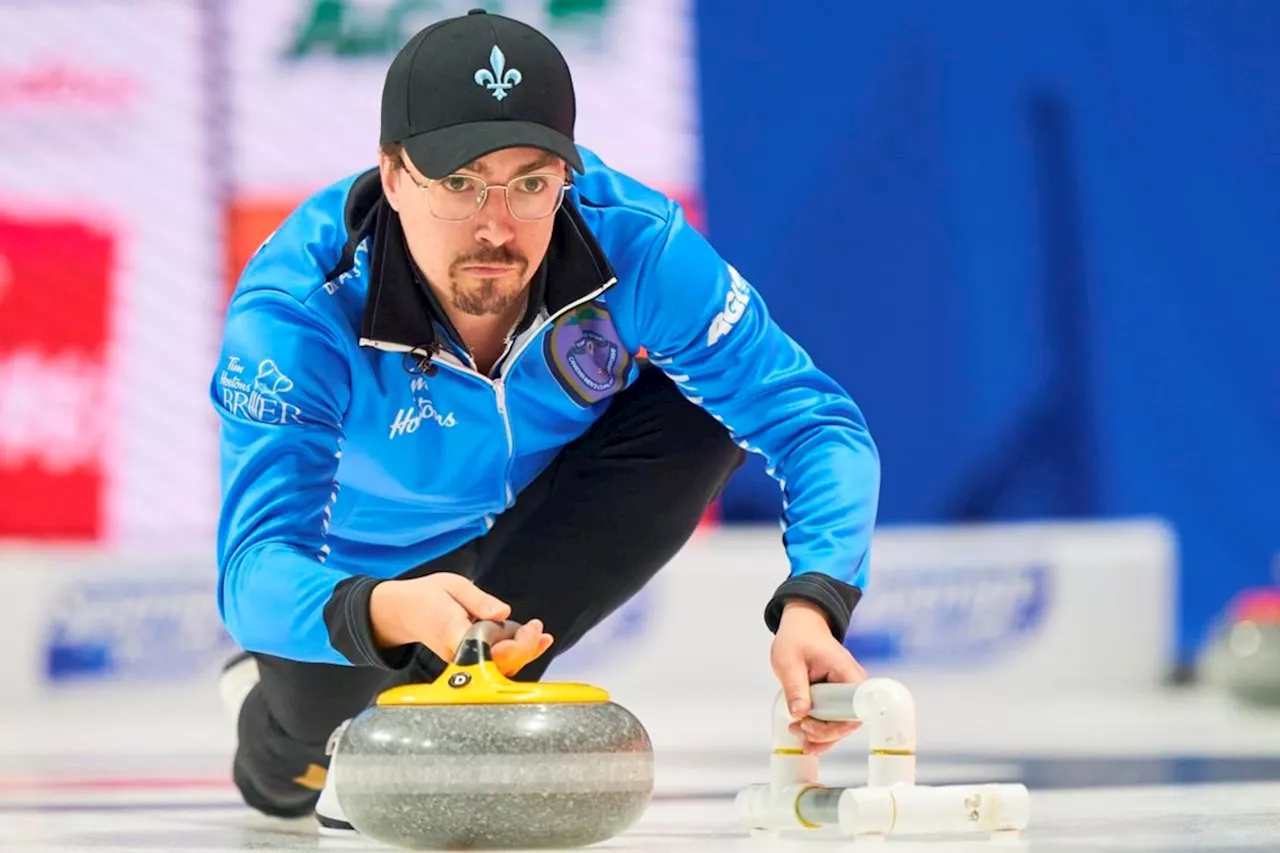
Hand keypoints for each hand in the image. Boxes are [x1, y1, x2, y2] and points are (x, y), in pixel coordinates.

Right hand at [369, 573, 553, 676]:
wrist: (403, 612)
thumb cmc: (427, 597)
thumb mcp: (453, 585)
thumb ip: (479, 600)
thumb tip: (504, 613)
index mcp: (450, 631)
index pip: (485, 649)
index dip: (514, 646)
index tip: (531, 628)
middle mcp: (456, 654)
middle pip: (497, 665)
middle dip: (524, 649)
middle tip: (536, 628)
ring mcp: (461, 663)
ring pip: (499, 669)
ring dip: (524, 653)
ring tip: (538, 633)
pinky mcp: (467, 664)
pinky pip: (495, 665)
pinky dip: (517, 655)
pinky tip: (533, 642)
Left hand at [770, 599, 867, 754]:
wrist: (802, 626)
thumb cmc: (798, 637)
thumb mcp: (789, 660)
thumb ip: (794, 686)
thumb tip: (800, 712)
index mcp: (846, 673)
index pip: (854, 709)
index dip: (836, 724)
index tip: (812, 725)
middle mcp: (853, 685)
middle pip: (849, 721)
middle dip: (824, 732)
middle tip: (799, 729)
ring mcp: (846, 692)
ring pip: (842, 724)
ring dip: (821, 735)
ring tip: (798, 735)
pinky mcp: (838, 697)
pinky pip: (835, 719)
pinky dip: (821, 731)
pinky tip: (807, 739)